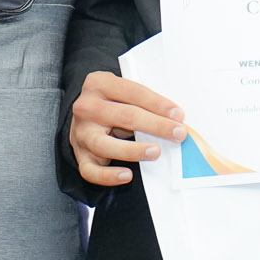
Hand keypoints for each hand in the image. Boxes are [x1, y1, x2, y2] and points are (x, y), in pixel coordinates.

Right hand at [68, 70, 184, 187]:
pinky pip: (91, 170)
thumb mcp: (122, 92)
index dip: (157, 103)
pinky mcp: (80, 156)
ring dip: (133, 150)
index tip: (178, 114)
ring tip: (155, 152)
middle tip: (178, 134)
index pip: (133, 92)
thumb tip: (175, 119)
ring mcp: (81, 133)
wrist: (83, 116)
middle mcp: (86, 107)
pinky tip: (127, 175)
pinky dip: (108, 176)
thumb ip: (142, 101)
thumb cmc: (112, 103)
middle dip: (155, 125)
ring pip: (105, 144)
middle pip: (124, 116)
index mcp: (98, 83)